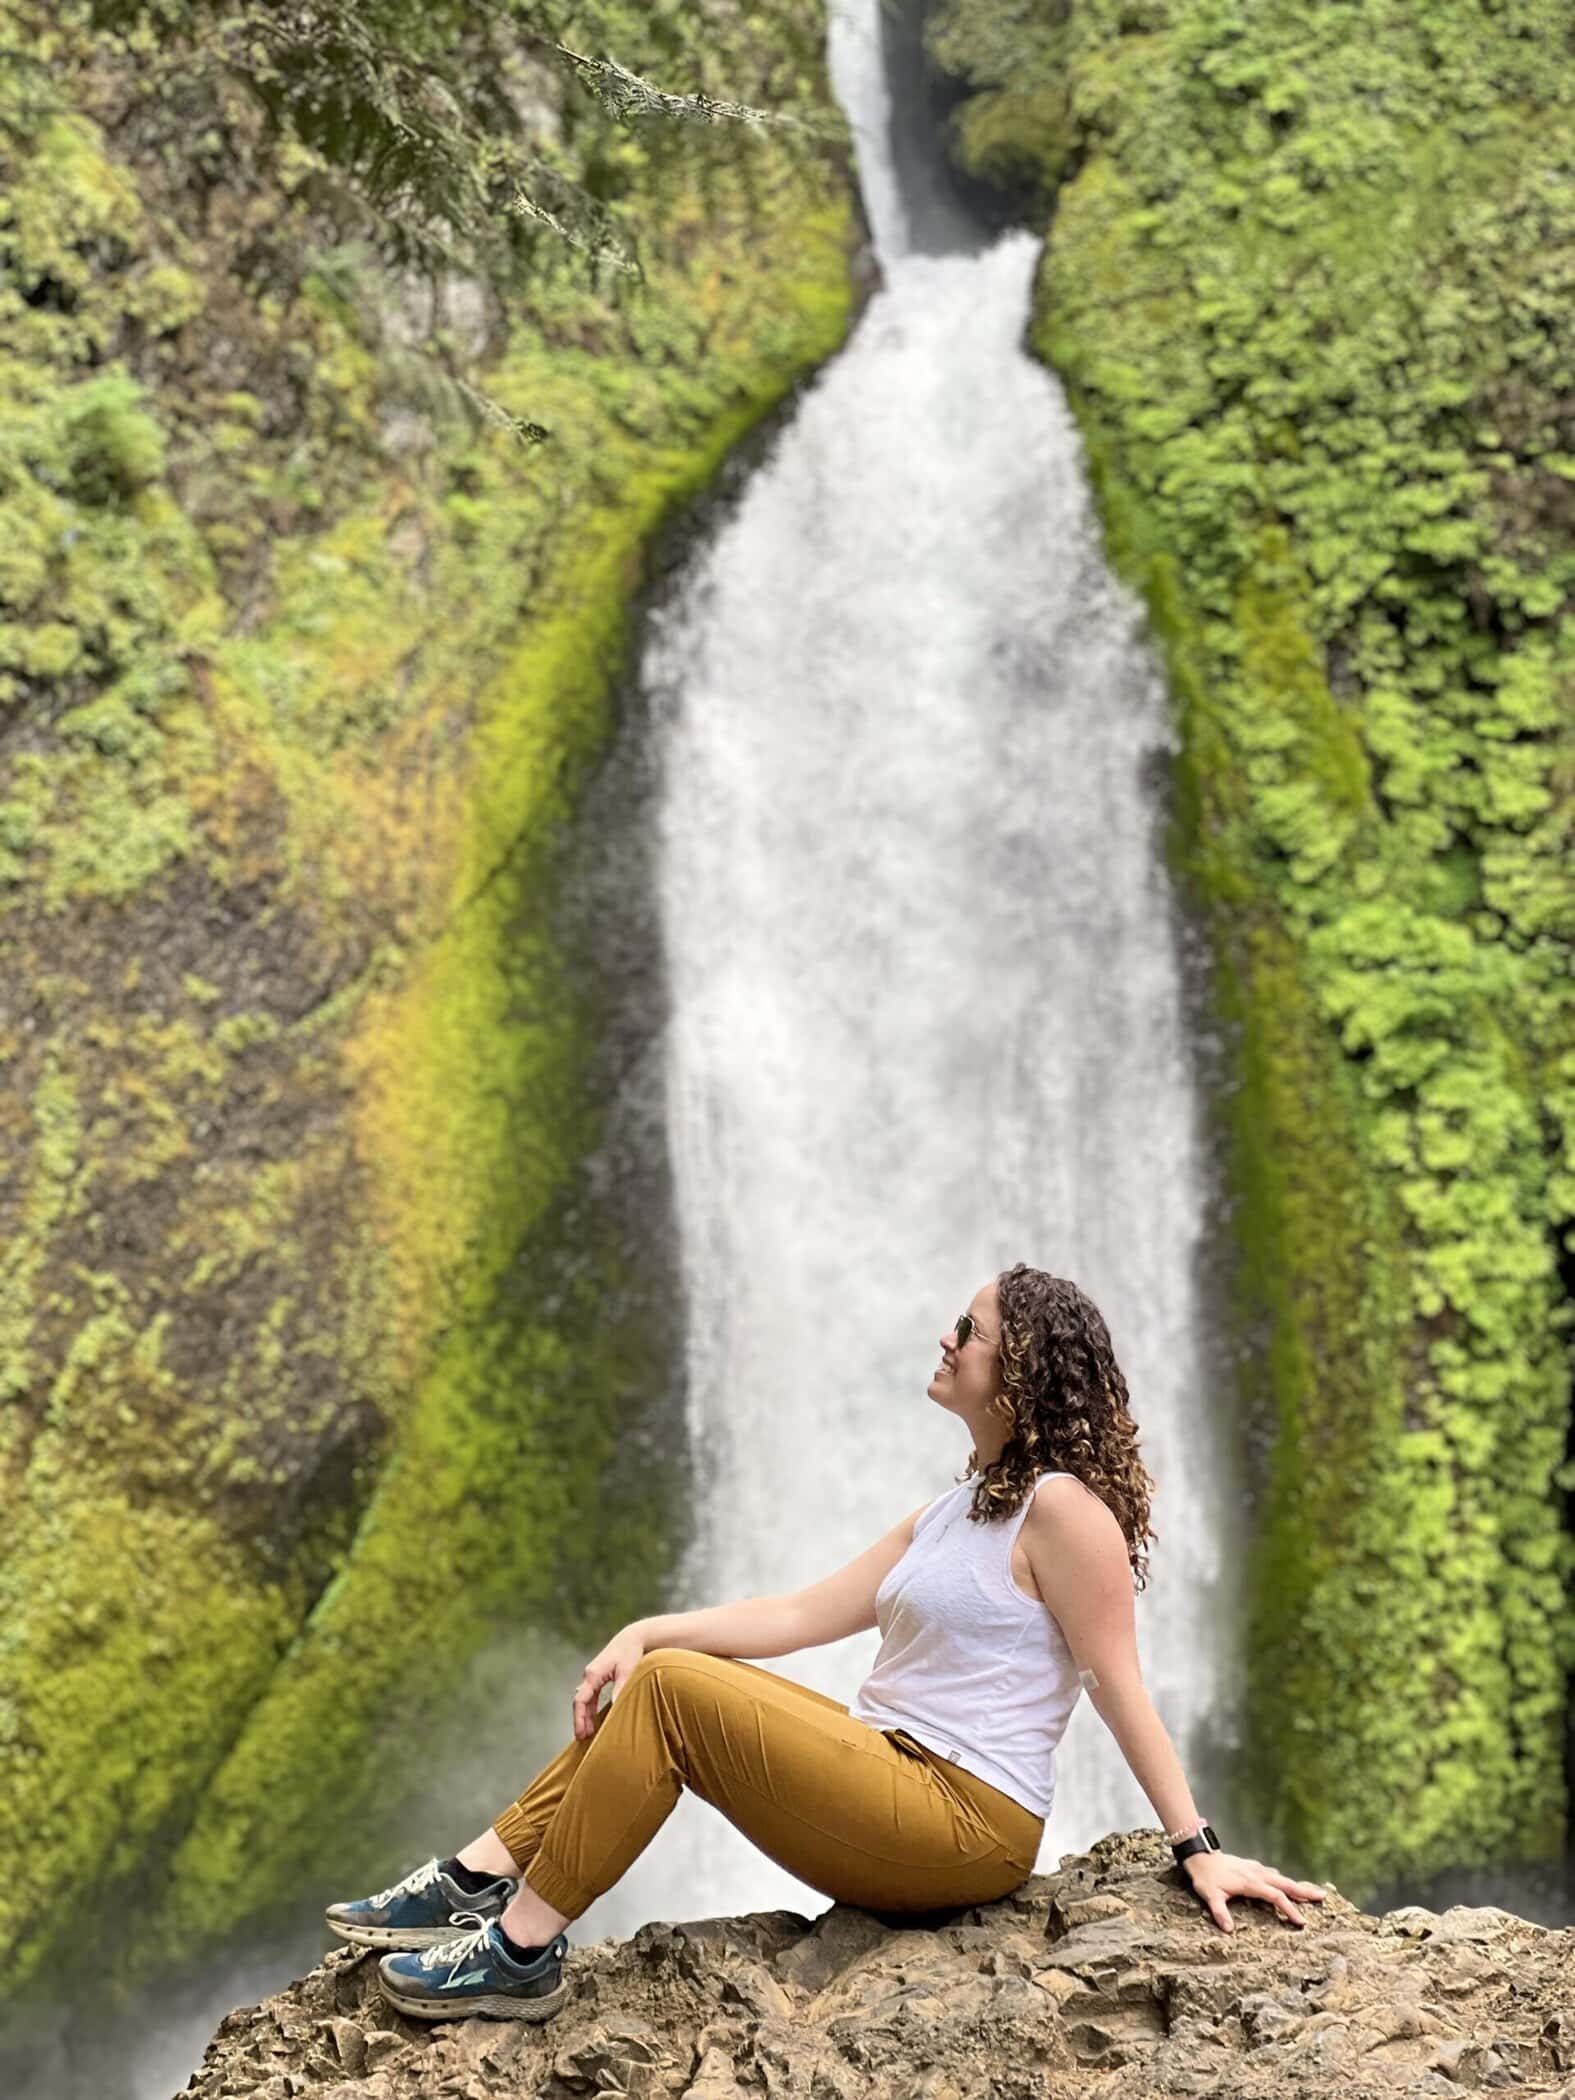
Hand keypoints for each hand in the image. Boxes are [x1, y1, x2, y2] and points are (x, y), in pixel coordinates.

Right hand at [572, 1627, 646, 1738]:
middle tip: (582, 1738)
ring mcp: (592, 1677)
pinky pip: (590, 1696)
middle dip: (580, 1720)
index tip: (581, 1733)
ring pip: (584, 1700)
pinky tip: (595, 1720)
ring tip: (588, 1733)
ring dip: (585, 1716)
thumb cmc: (630, 1654)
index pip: (580, 1700)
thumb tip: (614, 1707)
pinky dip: (591, 1709)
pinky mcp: (598, 1678)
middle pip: (580, 1702)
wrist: (631, 1638)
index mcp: (593, 1674)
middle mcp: (589, 1676)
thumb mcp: (627, 1672)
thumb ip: (620, 1688)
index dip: (579, 1718)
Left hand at [1180, 1850, 1327, 1933]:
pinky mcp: (1252, 1866)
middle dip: (1304, 1891)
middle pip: (1285, 1883)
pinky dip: (1285, 1880)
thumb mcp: (1209, 1895)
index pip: (1275, 1896)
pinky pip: (1273, 1874)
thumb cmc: (1204, 1877)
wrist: (1199, 1855)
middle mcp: (1256, 1874)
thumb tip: (1229, 1930)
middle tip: (1323, 1897)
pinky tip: (1289, 1884)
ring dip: (1297, 1885)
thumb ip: (1219, 1912)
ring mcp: (1255, 1869)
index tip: (1301, 1922)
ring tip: (1314, 1892)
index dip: (1289, 1909)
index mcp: (1250, 1882)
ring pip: (1281, 1877)